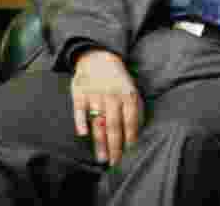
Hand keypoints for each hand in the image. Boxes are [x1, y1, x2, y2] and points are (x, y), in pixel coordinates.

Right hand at [71, 50, 143, 165]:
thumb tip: (139, 129)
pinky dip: (81, 122)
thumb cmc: (118, 78)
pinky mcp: (80, 93)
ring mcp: (95, 94)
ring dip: (100, 141)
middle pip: (114, 125)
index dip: (130, 138)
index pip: (131, 120)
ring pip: (98, 122)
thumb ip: (135, 107)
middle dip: (116, 146)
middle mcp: (112, 95)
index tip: (130, 153)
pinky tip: (84, 134)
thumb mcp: (132, 88)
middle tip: (115, 163)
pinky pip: (80, 110)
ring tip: (102, 158)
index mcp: (128, 94)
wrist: (98, 57)